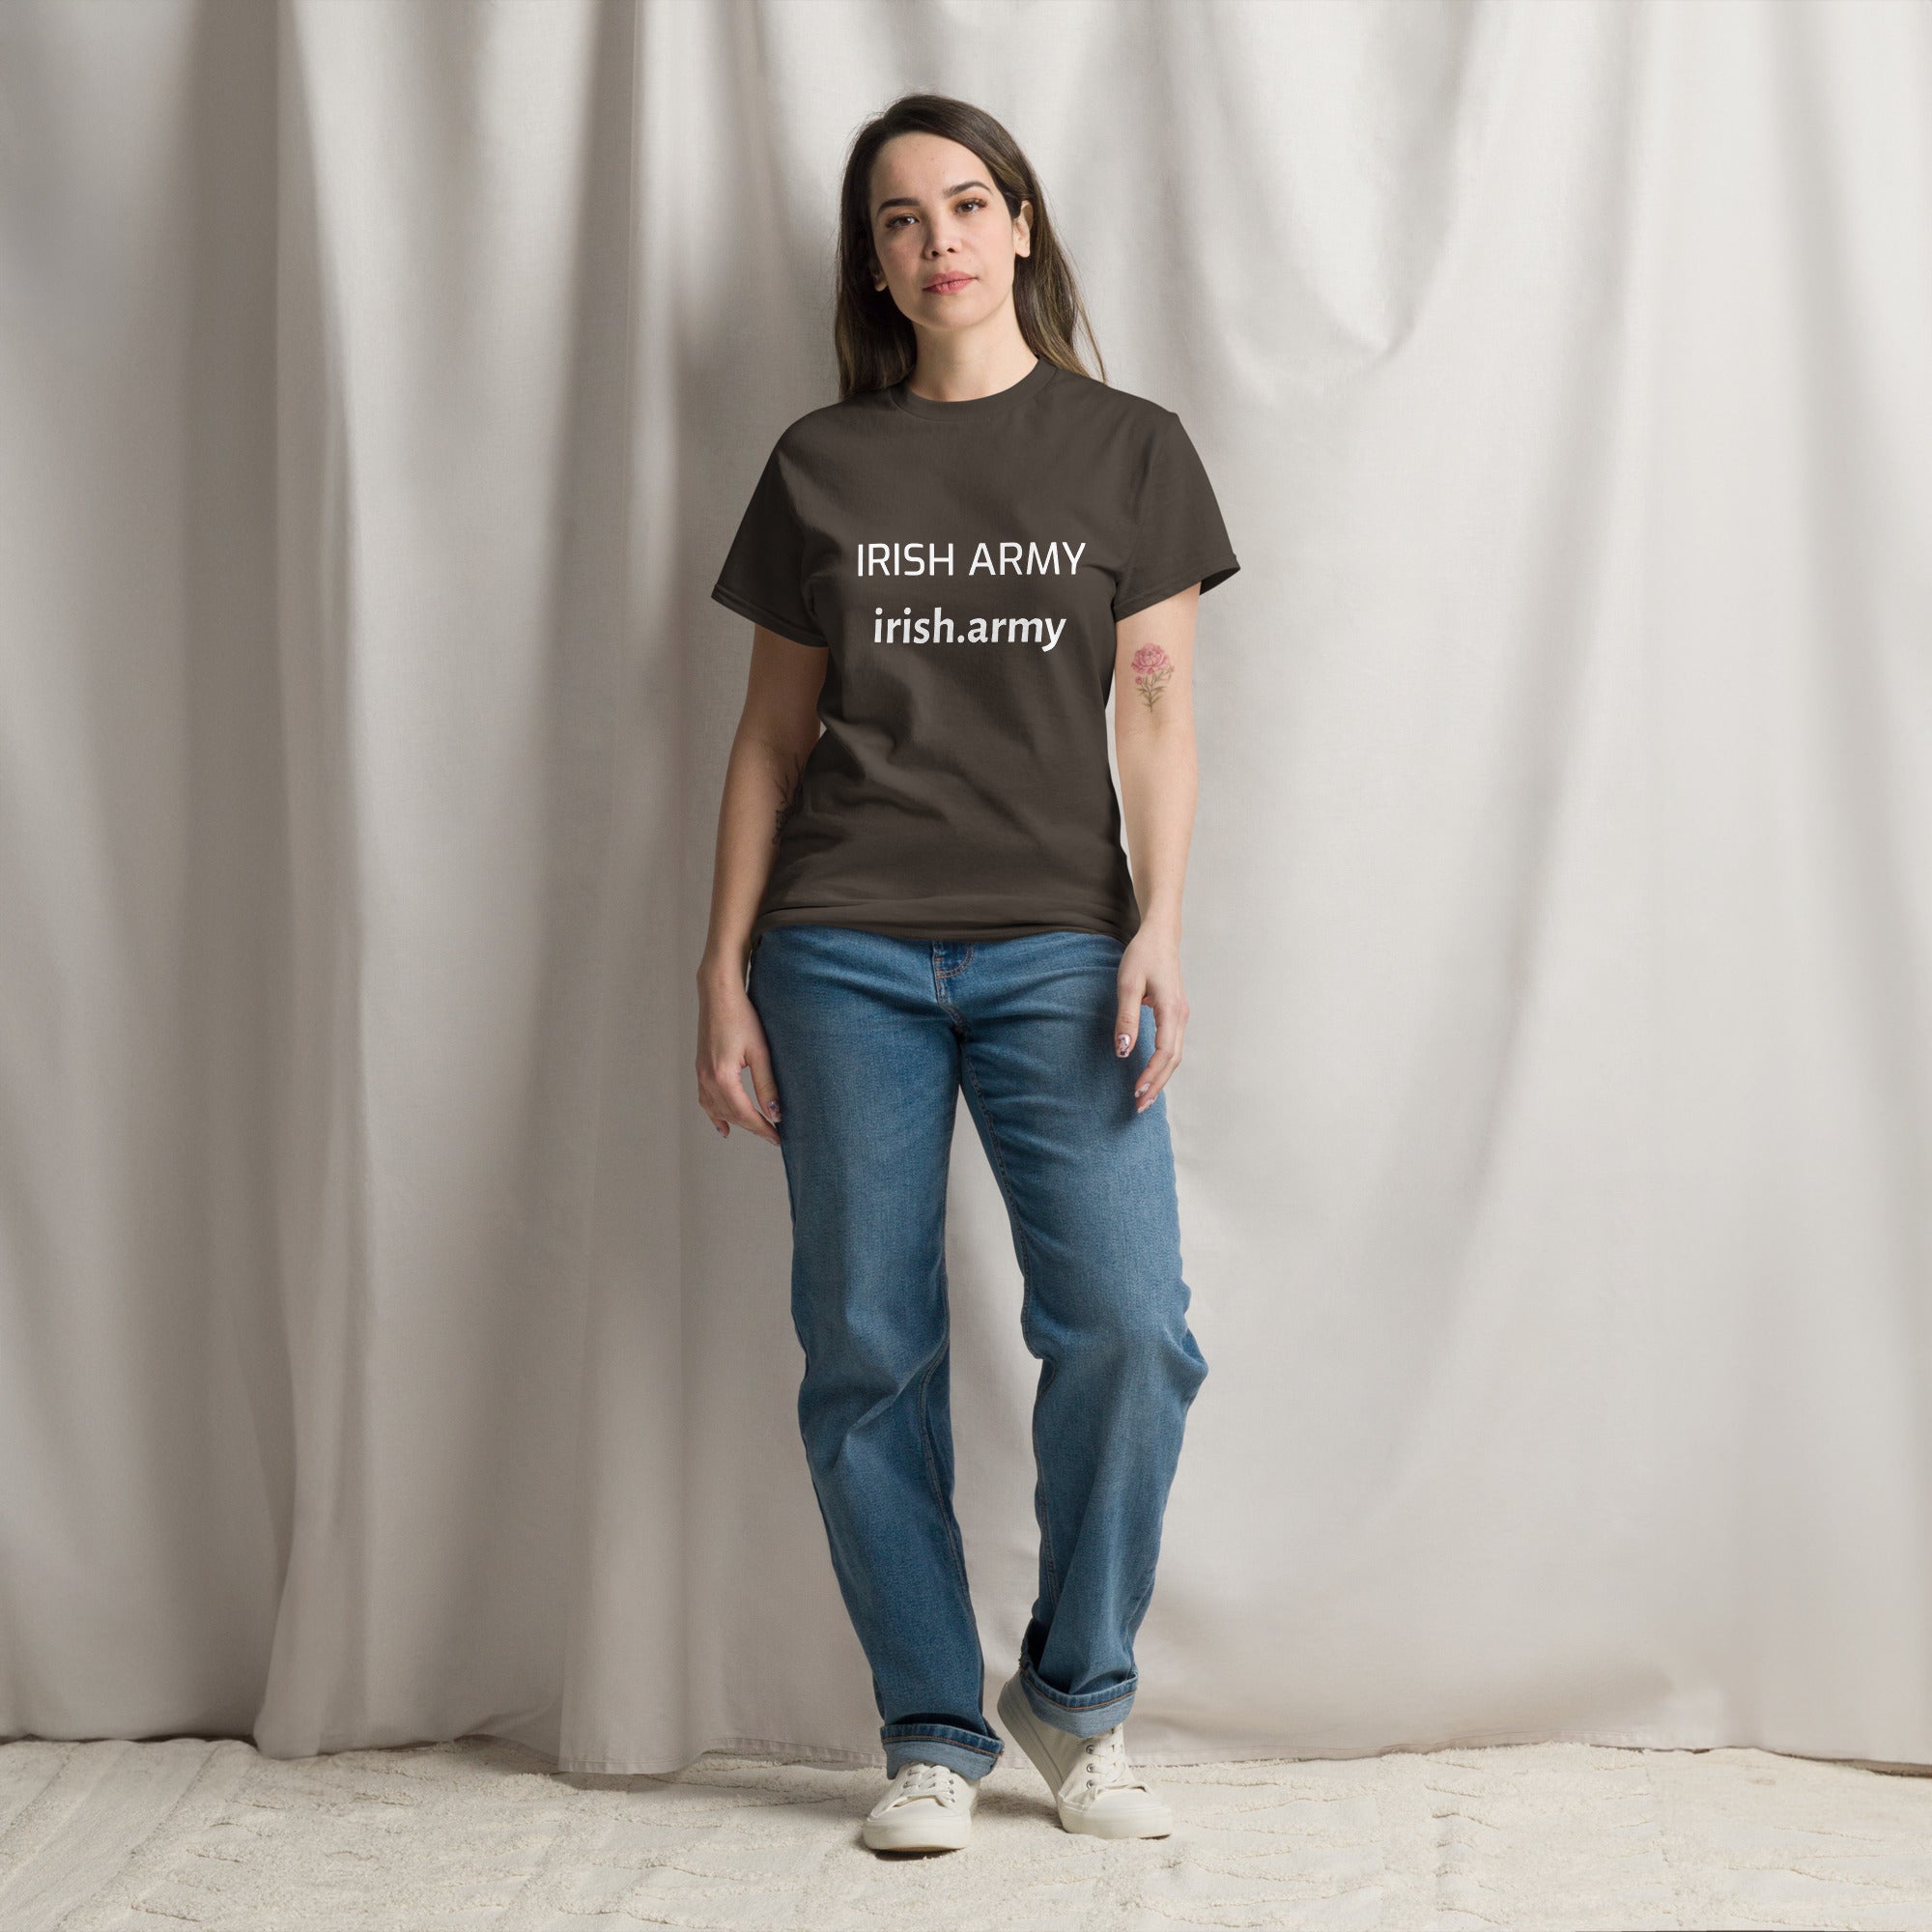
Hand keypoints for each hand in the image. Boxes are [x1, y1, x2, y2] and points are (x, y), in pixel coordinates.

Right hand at [696, 974, 782, 1144]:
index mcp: (723, 1077)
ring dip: (735, 1122)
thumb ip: (767, 1085)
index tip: (778, 1138)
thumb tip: (775, 1113)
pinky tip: (722, 1125)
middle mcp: (708, 1079)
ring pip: (717, 1110)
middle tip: (773, 1135)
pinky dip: (714, 1115)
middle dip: (753, 1127)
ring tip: (753, 1131)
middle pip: (731, 1115)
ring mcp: (701, 1074)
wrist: (718, 994)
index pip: (746, 1114)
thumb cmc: (741, 1017)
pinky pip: (705, 1100)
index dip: (763, 1128)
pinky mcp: (701, 1068)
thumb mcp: (760, 1052)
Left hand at [1114, 924, 1187, 1113]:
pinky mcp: (1175, 1014)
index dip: (1151, 1075)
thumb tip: (1124, 1051)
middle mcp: (1181, 1017)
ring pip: (1174, 1055)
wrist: (1159, 936)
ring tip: (1145, 1097)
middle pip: (1173, 1060)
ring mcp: (1181, 1016)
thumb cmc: (1142, 957)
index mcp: (1171, 1011)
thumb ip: (1126, 1018)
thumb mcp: (1127, 985)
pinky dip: (1163, 1065)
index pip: (1165, 1053)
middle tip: (1139, 1106)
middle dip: (1157, 1084)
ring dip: (1161, 1077)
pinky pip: (1172, 1046)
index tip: (1136, 1092)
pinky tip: (1152, 1075)